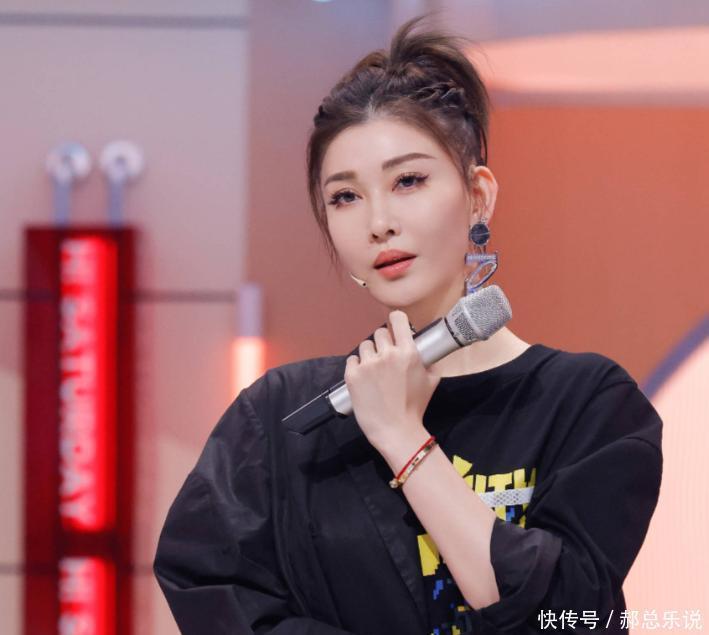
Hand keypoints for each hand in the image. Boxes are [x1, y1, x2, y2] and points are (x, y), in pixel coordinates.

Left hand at [344, 310, 440, 453]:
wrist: (395, 430)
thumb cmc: (415, 407)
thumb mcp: (432, 380)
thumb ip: (429, 360)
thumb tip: (426, 348)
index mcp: (408, 352)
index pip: (397, 319)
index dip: (395, 321)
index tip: (395, 327)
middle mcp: (387, 354)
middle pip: (380, 333)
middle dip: (383, 343)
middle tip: (386, 359)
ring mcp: (368, 364)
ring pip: (365, 346)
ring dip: (370, 354)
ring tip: (375, 371)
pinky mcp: (352, 375)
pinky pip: (352, 359)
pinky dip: (357, 366)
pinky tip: (364, 378)